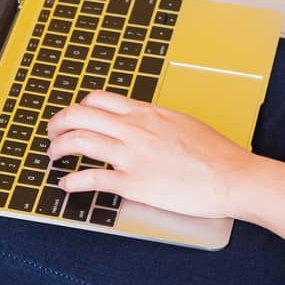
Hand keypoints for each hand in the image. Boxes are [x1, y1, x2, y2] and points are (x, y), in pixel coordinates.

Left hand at [44, 90, 257, 219]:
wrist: (232, 176)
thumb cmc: (215, 153)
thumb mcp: (181, 122)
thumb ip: (155, 121)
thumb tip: (140, 122)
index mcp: (147, 113)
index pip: (98, 99)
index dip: (77, 108)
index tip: (72, 118)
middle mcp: (135, 129)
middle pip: (80, 114)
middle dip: (58, 124)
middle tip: (51, 135)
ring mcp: (132, 156)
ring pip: (79, 140)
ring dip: (58, 148)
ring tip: (53, 156)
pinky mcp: (134, 184)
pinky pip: (92, 179)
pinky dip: (72, 181)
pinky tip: (66, 185)